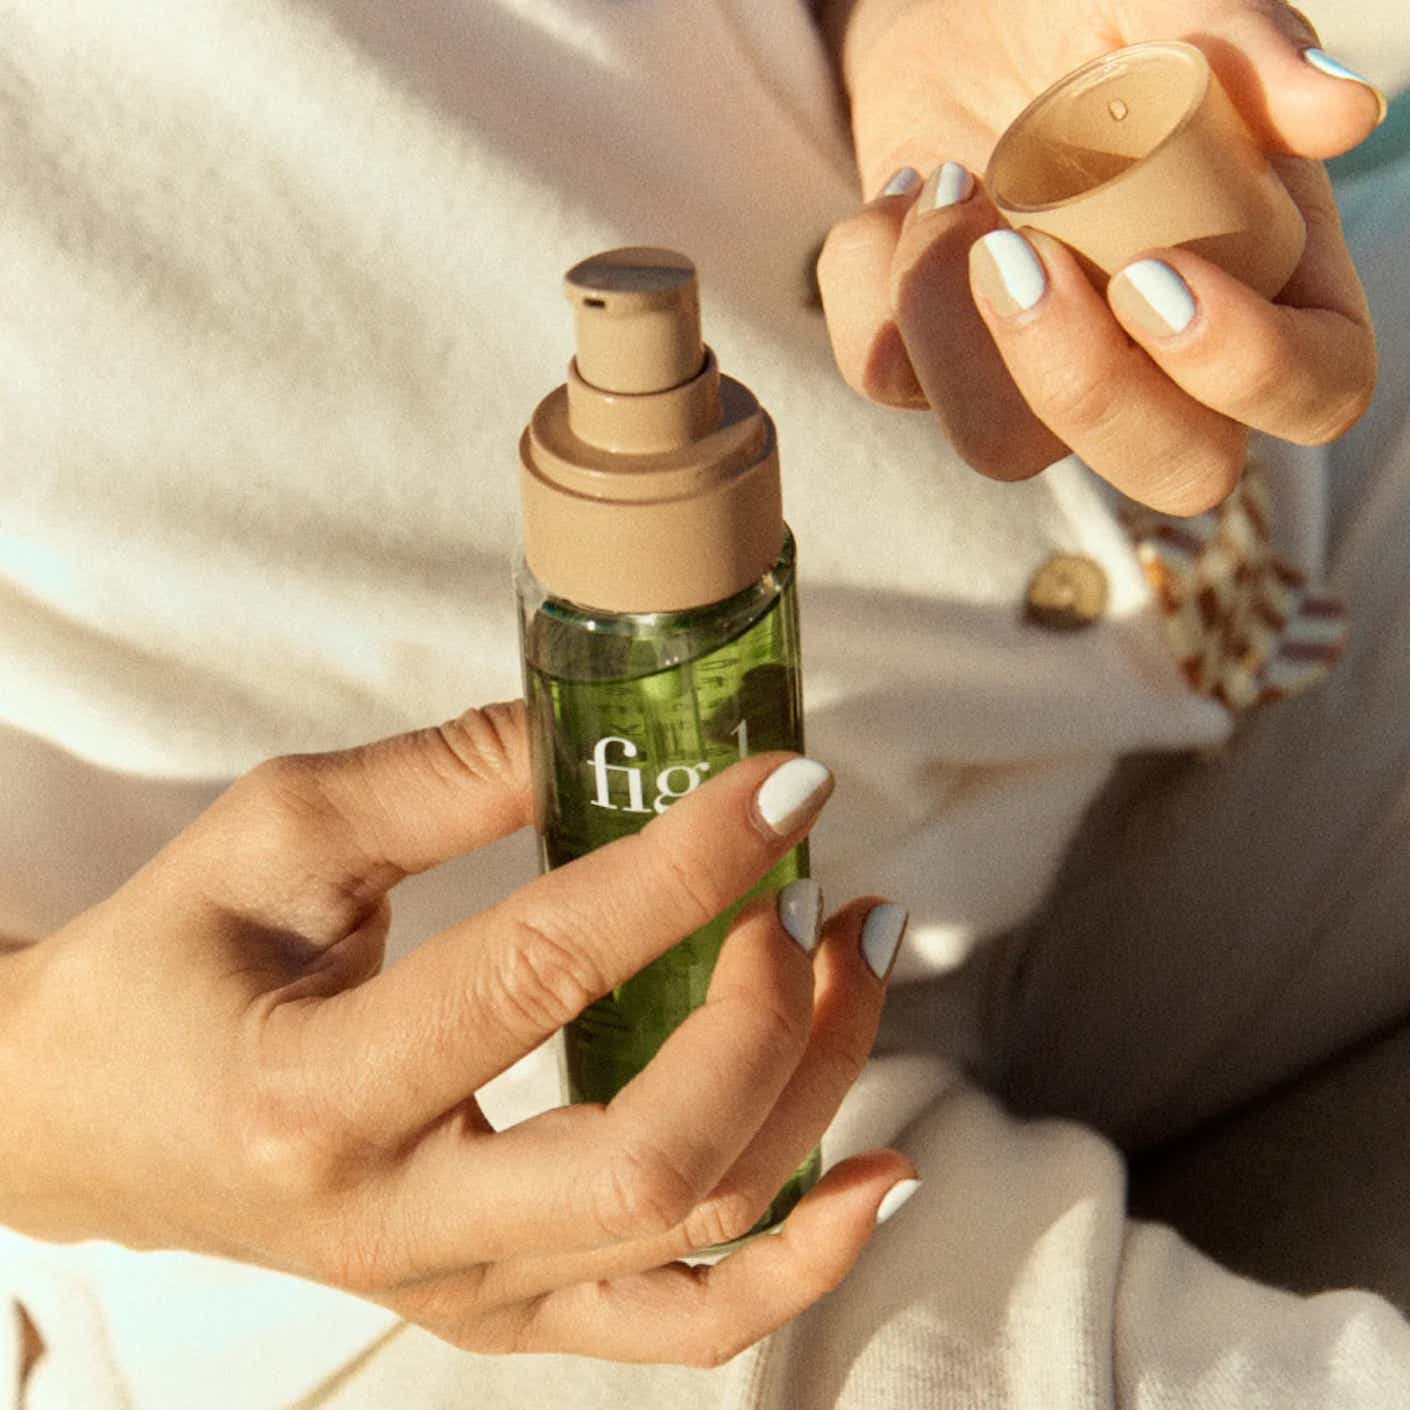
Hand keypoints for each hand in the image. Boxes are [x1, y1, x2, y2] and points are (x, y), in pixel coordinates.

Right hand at [0, 703, 913, 1365]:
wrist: (83, 1117)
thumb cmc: (165, 964)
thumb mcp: (277, 834)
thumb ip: (445, 777)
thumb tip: (604, 733)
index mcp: (316, 1094)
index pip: (547, 970)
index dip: (687, 867)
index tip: (784, 786)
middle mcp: (397, 1226)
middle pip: (654, 1154)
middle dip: (771, 1009)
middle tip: (814, 889)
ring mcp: (458, 1290)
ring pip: (690, 1234)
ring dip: (815, 1092)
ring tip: (860, 961)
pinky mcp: (497, 1306)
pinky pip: (675, 1324)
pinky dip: (794, 1261)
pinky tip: (879, 1178)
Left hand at [816, 0, 1380, 513]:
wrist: (962, 19)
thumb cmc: (1089, 17)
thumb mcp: (1162, 2)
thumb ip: (1248, 40)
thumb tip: (1343, 110)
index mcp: (1269, 277)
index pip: (1316, 392)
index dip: (1248, 367)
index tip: (1149, 266)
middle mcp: (1163, 357)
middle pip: (1175, 472)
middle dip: (1086, 388)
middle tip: (1020, 251)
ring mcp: (1044, 378)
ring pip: (1002, 448)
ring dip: (950, 324)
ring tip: (948, 182)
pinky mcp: (936, 369)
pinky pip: (891, 382)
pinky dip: (869, 282)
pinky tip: (895, 192)